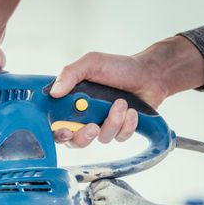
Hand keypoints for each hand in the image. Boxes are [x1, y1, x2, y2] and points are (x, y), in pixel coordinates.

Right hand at [50, 51, 167, 146]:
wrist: (149, 73)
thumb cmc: (118, 67)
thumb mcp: (91, 63)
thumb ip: (70, 74)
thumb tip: (54, 92)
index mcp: (72, 102)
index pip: (57, 125)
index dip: (57, 133)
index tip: (66, 131)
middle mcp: (85, 117)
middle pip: (75, 141)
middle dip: (83, 137)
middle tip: (93, 127)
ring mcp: (102, 125)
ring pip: (101, 138)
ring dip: (113, 122)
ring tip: (122, 103)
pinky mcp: (120, 130)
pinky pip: (119, 137)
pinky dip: (127, 125)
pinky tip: (132, 111)